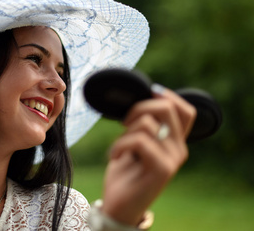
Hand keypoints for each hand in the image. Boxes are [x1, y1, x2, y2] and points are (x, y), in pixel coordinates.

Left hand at [101, 86, 195, 225]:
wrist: (120, 206)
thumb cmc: (125, 172)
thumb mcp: (135, 143)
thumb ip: (145, 125)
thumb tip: (144, 98)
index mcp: (174, 141)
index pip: (186, 110)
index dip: (167, 95)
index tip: (146, 96)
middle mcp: (179, 149)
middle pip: (166, 107)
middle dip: (138, 108)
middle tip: (123, 124)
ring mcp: (173, 159)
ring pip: (147, 123)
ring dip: (124, 133)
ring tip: (118, 148)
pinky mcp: (162, 169)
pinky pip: (139, 141)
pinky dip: (119, 145)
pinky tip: (114, 157)